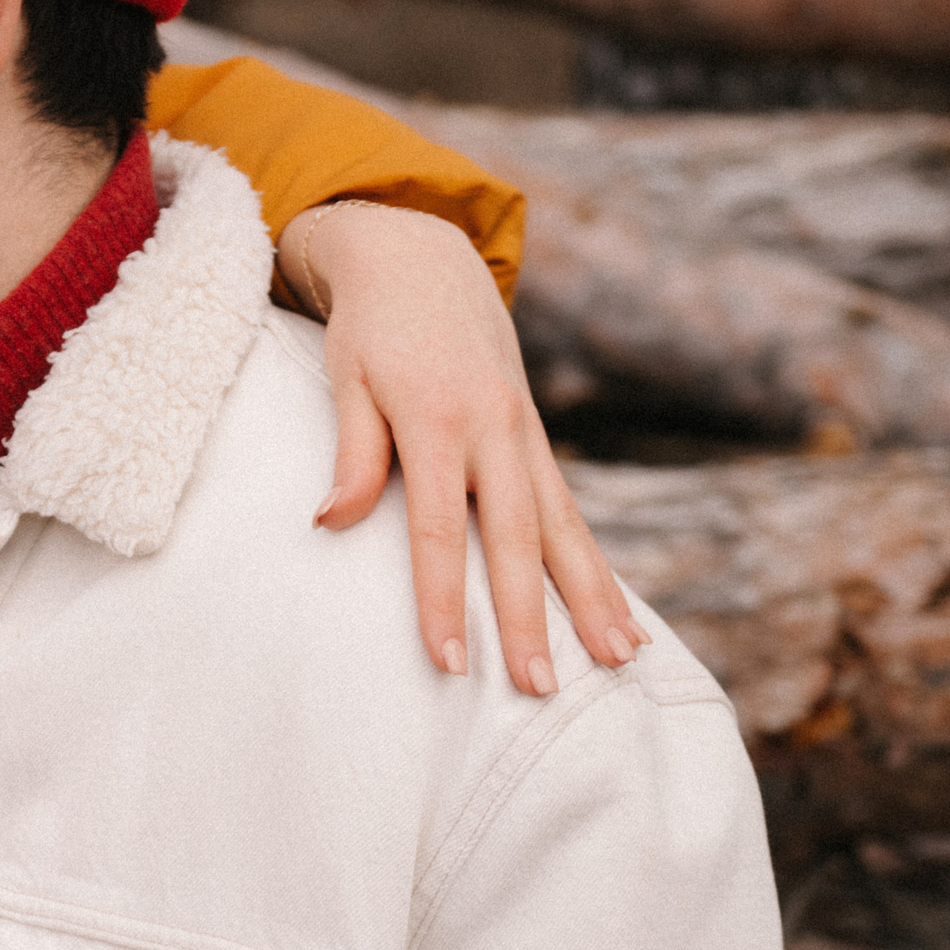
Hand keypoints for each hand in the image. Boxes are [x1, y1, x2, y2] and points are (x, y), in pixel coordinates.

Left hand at [282, 203, 646, 695]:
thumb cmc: (371, 329)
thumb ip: (350, 451)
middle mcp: (494, 430)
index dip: (443, 598)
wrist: (423, 260)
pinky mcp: (536, 441)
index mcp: (438, 419)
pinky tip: (619, 615)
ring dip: (592, 598)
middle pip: (515, 539)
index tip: (449, 662)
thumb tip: (329, 520)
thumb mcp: (345, 377)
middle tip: (540, 689)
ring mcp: (525, 436)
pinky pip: (571, 513)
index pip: (438, 528)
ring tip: (620, 660)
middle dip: (530, 618)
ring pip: (564, 528)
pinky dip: (596, 566)